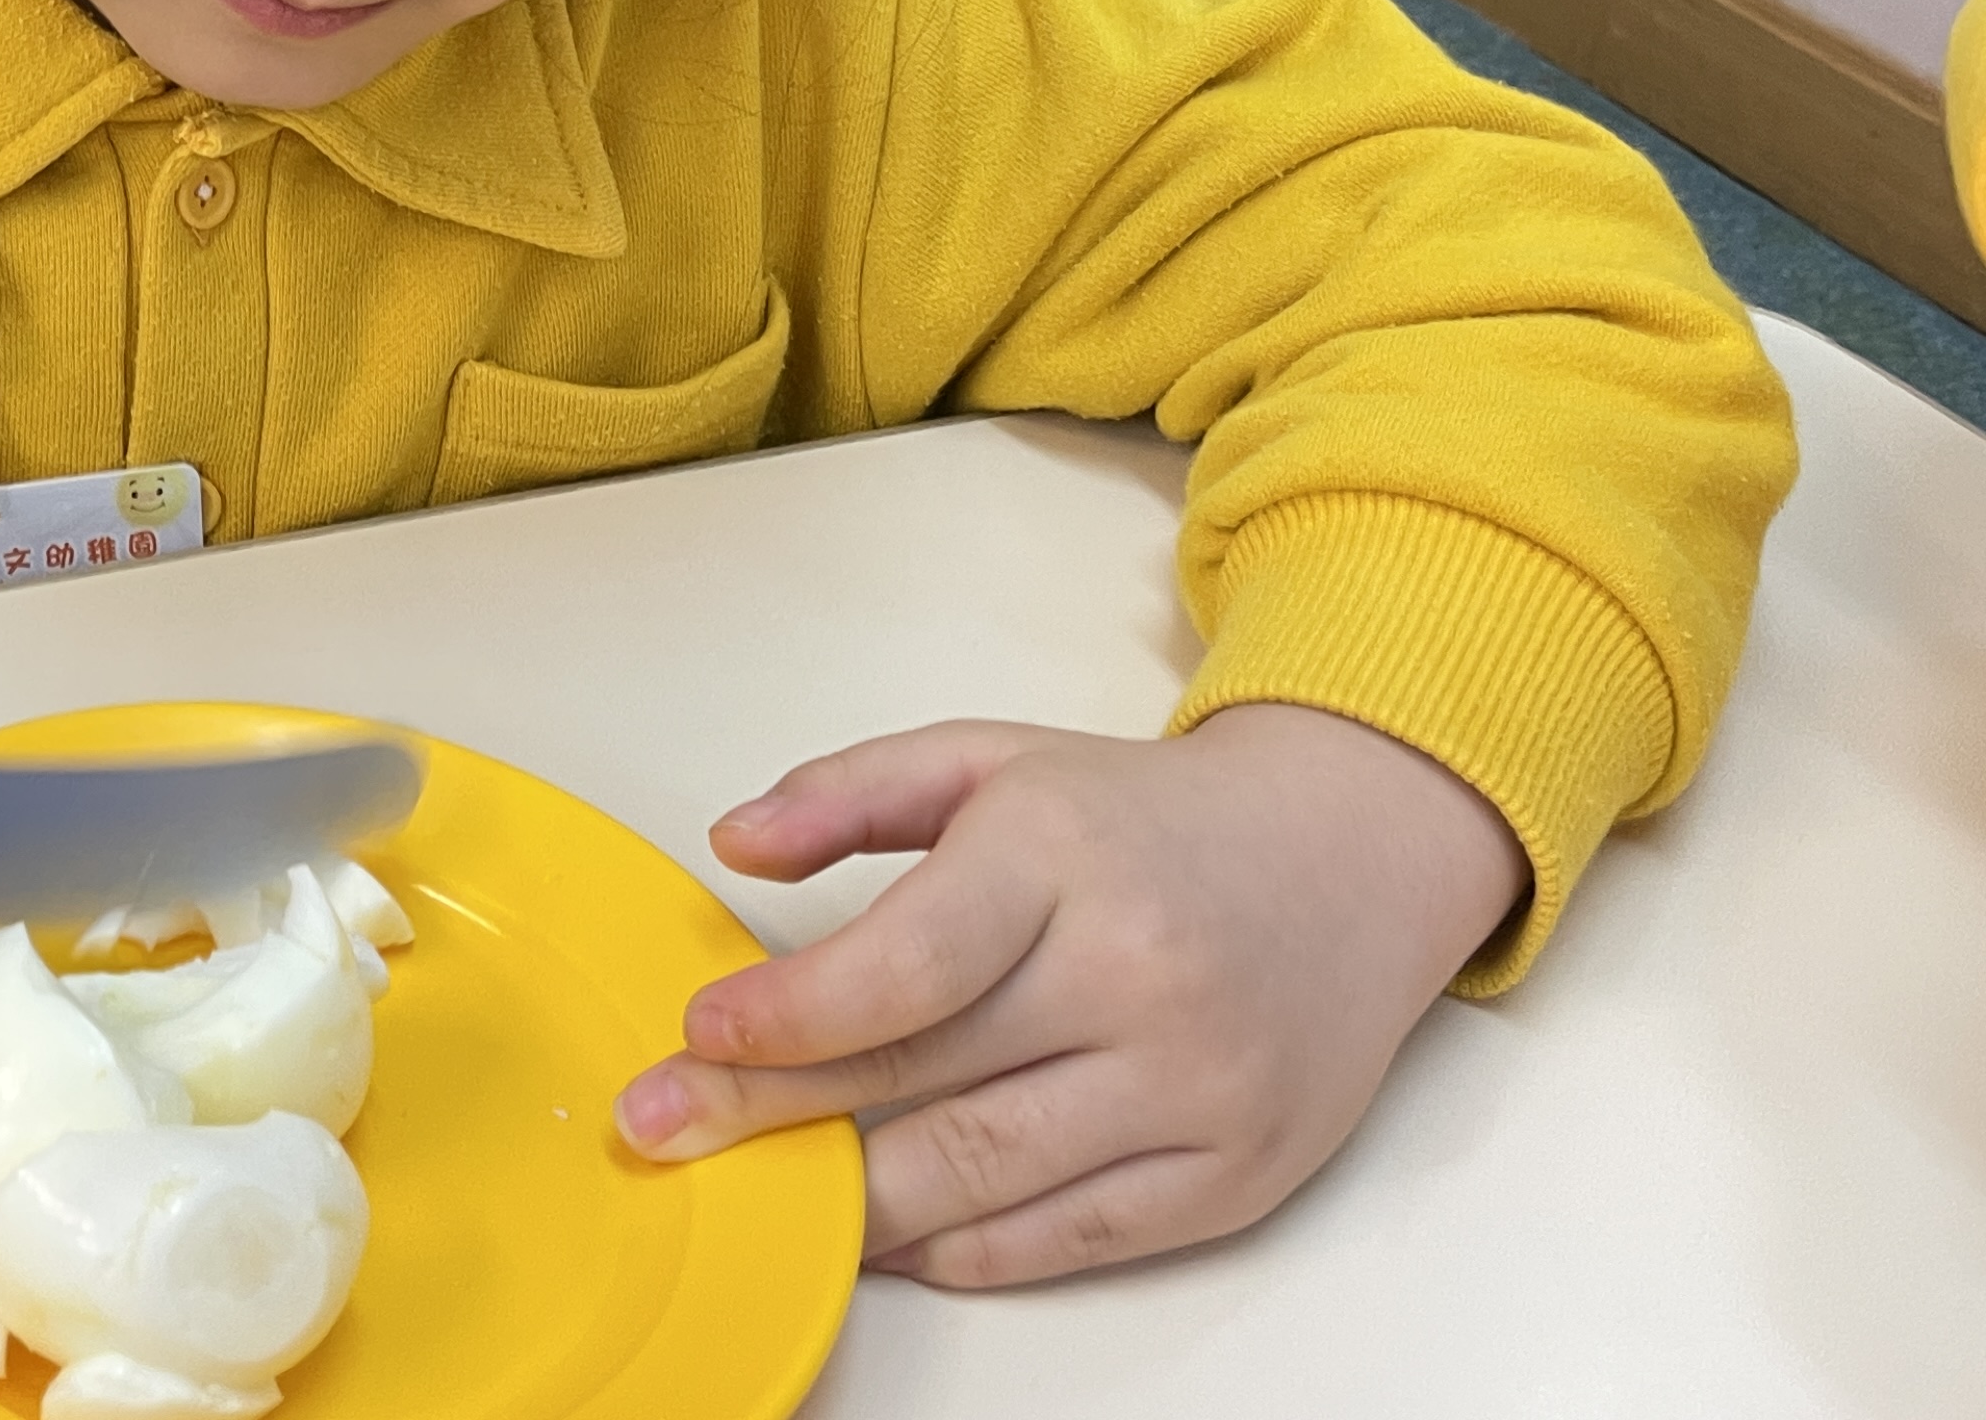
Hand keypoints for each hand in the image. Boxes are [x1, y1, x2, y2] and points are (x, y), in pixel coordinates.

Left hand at [611, 707, 1527, 1286]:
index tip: (697, 1034)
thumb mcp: (992, 760)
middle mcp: (1138, 976)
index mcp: (1064, 856)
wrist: (1348, 860)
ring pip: (986, 1177)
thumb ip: (852, 791)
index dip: (790, 1016)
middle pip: (925, 1077)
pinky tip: (885, 1234)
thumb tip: (733, 842)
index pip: (906, 964)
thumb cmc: (1141, 817)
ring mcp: (1195, 1087)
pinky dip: (963, 1250)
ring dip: (853, 1200)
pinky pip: (1068, 1239)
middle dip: (772, 1115)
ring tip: (761, 1193)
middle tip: (661, 1130)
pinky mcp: (1235, 1176)